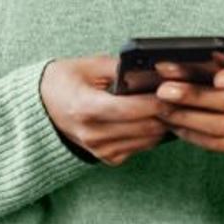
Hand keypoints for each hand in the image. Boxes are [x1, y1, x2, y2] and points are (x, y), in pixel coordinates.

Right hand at [41, 55, 172, 165]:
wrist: (42, 107)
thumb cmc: (64, 81)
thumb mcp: (88, 66)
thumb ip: (119, 68)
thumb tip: (152, 70)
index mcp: (85, 108)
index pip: (131, 109)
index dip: (157, 101)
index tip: (174, 89)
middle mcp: (92, 134)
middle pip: (146, 127)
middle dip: (167, 111)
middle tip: (180, 95)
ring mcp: (100, 150)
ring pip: (149, 140)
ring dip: (162, 123)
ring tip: (169, 104)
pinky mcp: (107, 158)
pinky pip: (141, 147)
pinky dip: (150, 133)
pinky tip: (151, 117)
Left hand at [154, 42, 223, 161]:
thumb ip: (210, 57)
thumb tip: (171, 62)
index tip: (218, 79)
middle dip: (193, 97)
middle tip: (164, 92)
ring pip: (222, 126)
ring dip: (187, 118)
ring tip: (163, 109)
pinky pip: (220, 144)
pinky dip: (194, 136)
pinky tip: (176, 125)